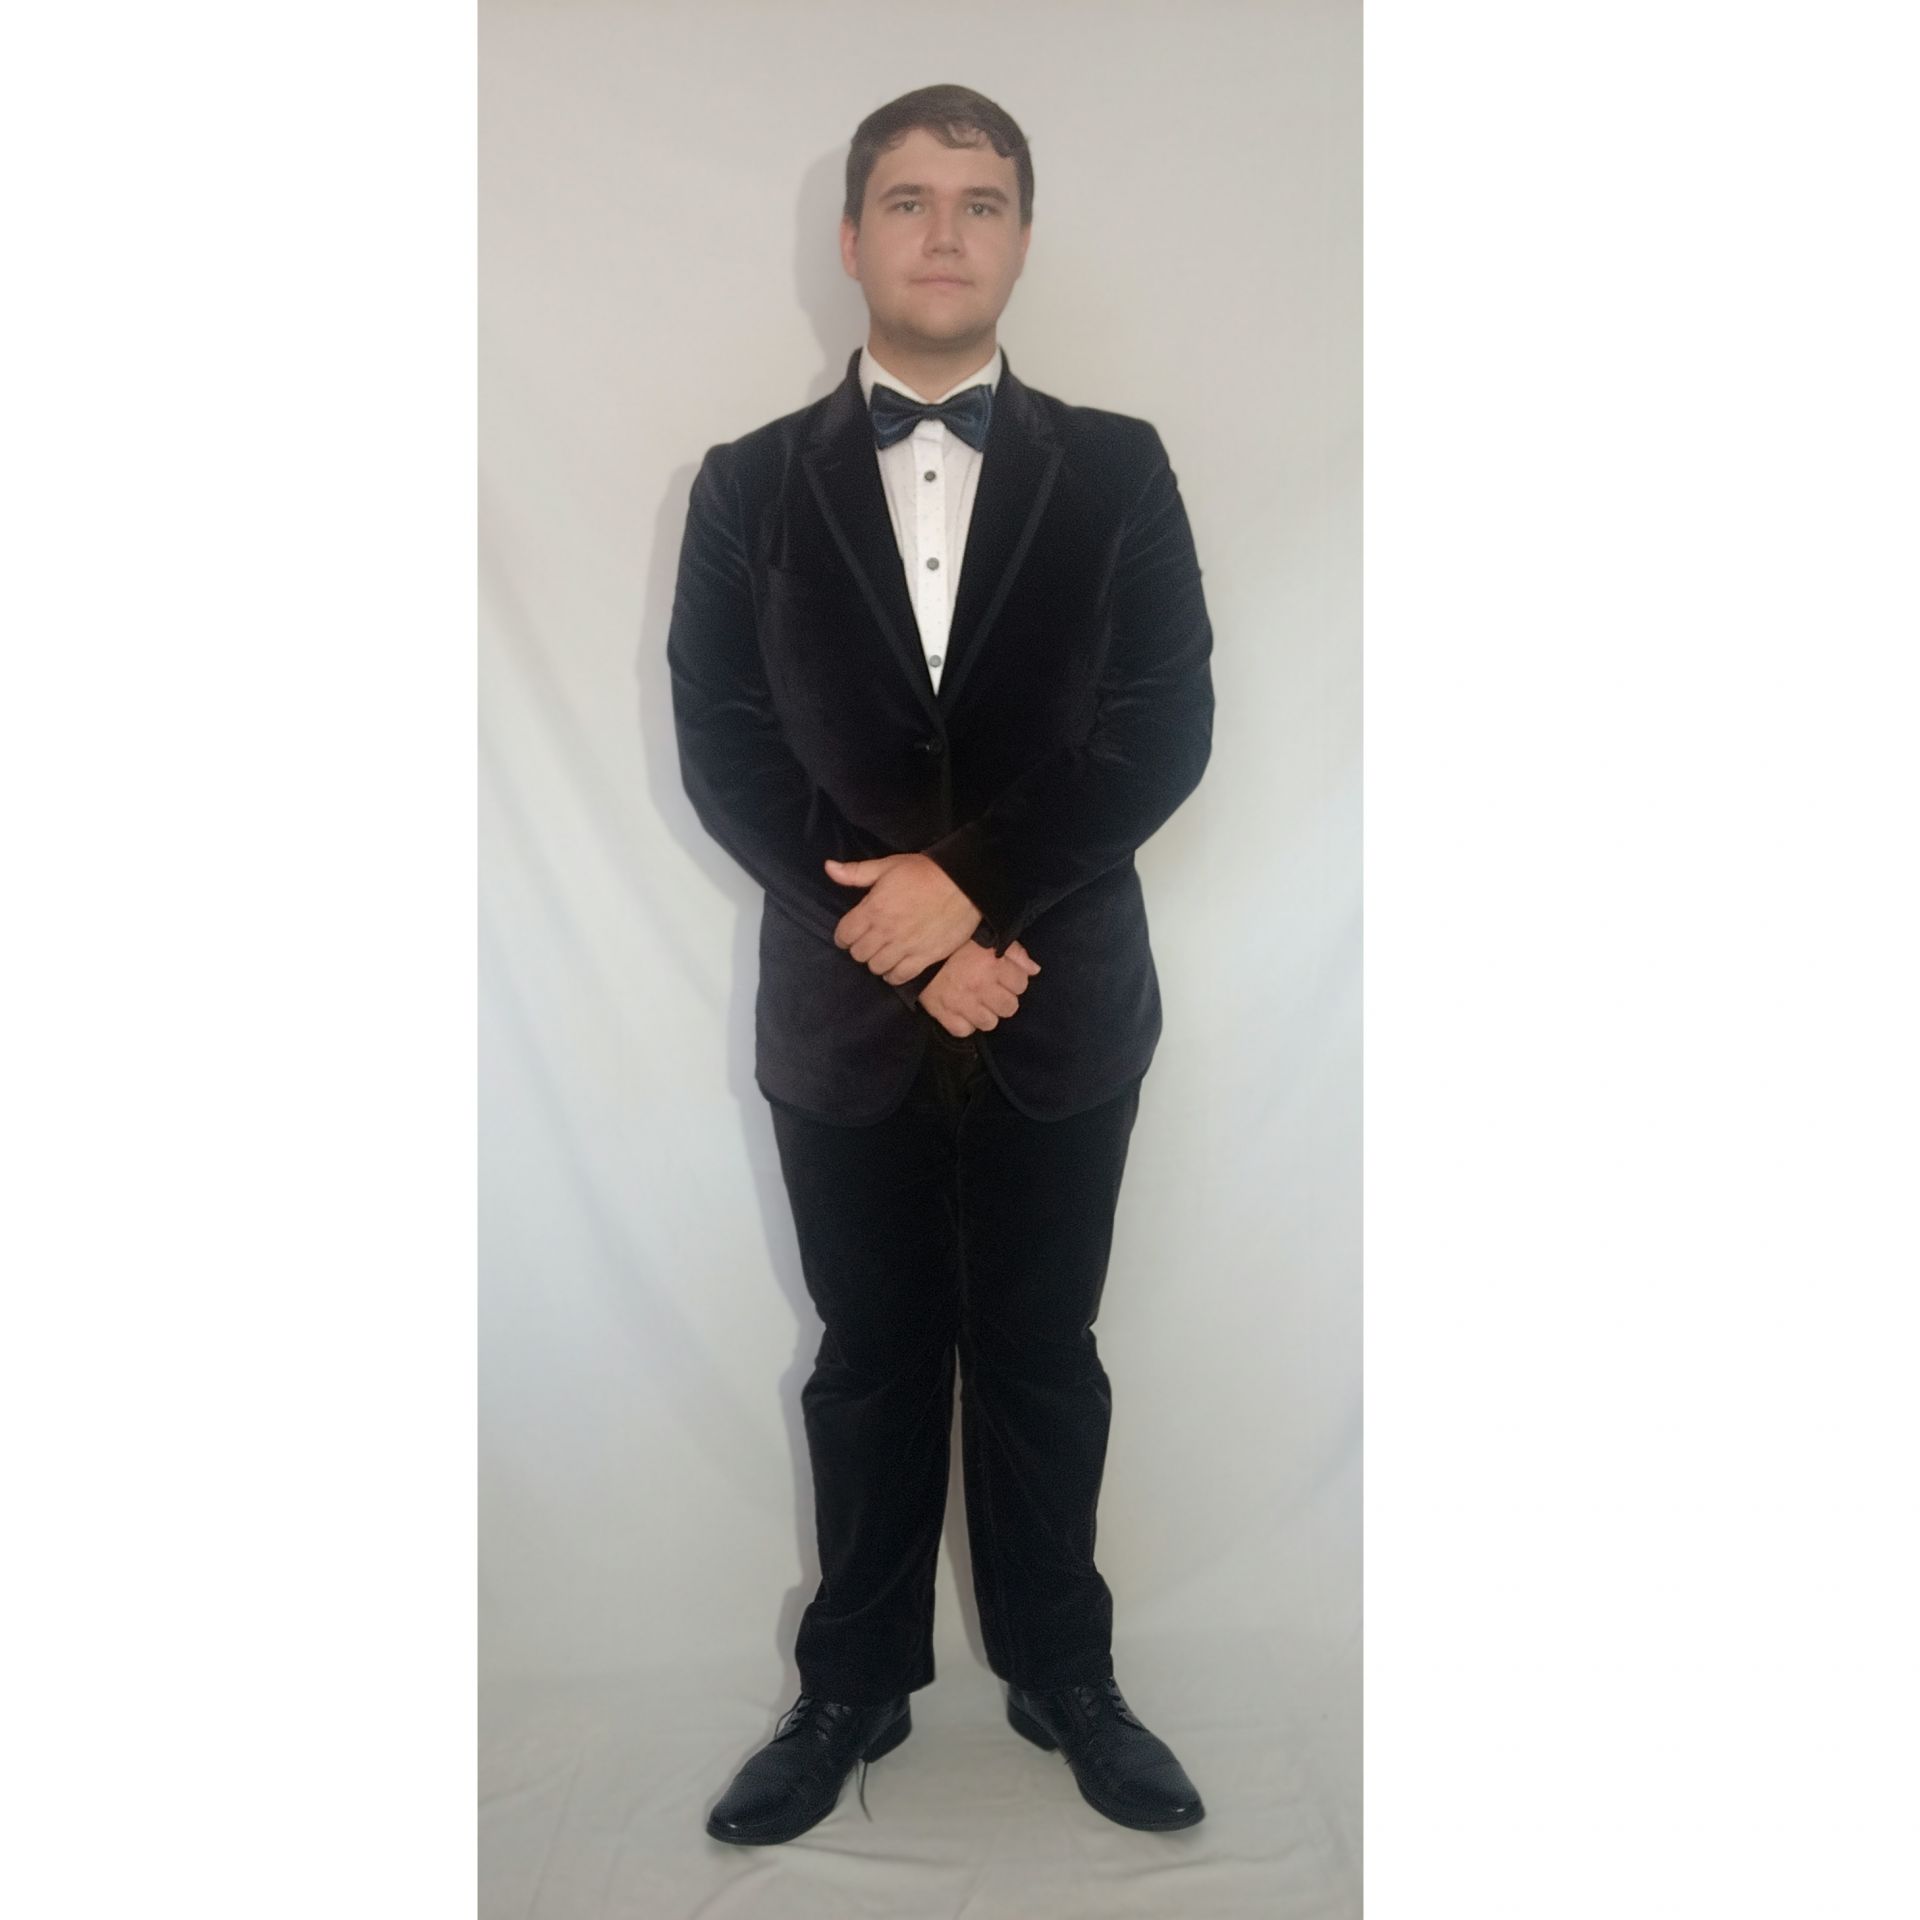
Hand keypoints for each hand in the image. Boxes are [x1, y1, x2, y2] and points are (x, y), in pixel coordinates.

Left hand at [825, 852, 982, 982]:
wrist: (964, 884)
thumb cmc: (924, 872)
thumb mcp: (887, 865)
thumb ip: (856, 872)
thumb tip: (828, 868)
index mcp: (873, 909)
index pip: (844, 934)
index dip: (844, 935)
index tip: (850, 933)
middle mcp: (885, 932)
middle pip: (858, 954)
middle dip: (859, 948)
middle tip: (868, 941)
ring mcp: (904, 947)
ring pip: (875, 967)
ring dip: (875, 961)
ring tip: (882, 952)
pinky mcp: (923, 958)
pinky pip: (899, 977)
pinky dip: (893, 975)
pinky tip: (895, 965)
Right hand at [918, 940, 1040, 1037]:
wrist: (915, 950)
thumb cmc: (955, 943)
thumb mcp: (987, 937)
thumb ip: (1014, 952)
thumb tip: (1034, 970)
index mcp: (992, 963)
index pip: (1021, 984)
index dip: (1014, 980)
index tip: (1002, 975)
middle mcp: (980, 985)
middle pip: (1010, 1007)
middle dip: (1003, 999)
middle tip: (991, 990)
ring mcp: (961, 1002)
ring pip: (990, 1023)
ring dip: (985, 1014)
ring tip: (976, 1002)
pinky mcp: (943, 1014)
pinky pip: (964, 1031)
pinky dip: (965, 1023)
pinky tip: (962, 1011)